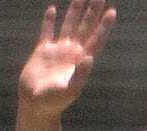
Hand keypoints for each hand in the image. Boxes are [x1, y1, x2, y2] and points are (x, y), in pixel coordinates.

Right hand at [17, 0, 115, 116]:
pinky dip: (49, 21)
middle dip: (92, 12)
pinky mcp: (42, 51)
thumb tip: (89, 58)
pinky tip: (52, 9)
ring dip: (74, 11)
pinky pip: (47, 32)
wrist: (35, 105)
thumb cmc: (54, 102)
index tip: (111, 11)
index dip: (104, 25)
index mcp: (80, 60)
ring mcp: (57, 50)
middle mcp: (71, 52)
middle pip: (85, 27)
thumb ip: (80, 75)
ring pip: (68, 26)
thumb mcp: (70, 91)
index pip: (95, 38)